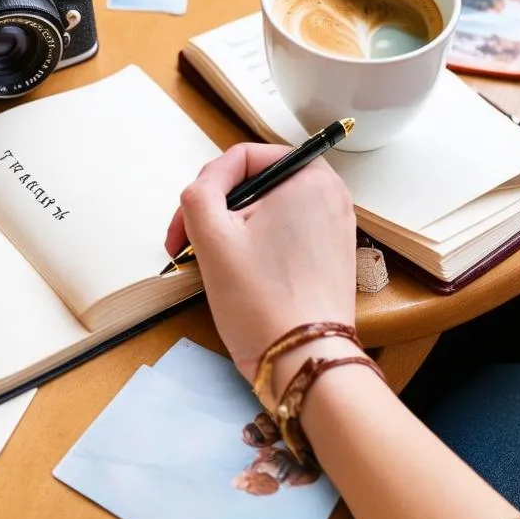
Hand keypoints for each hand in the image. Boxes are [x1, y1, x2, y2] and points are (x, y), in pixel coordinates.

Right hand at [166, 143, 357, 382]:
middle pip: (255, 183)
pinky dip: (256, 246)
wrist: (303, 361)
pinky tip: (239, 275)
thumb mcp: (212, 235)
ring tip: (211, 263)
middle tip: (190, 245)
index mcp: (311, 176)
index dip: (204, 187)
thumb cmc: (261, 299)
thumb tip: (205, 186)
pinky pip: (284, 233)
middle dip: (216, 211)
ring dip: (232, 230)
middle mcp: (332, 194)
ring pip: (267, 210)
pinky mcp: (331, 255)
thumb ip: (198, 192)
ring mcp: (335, 226)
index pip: (242, 158)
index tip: (184, 225)